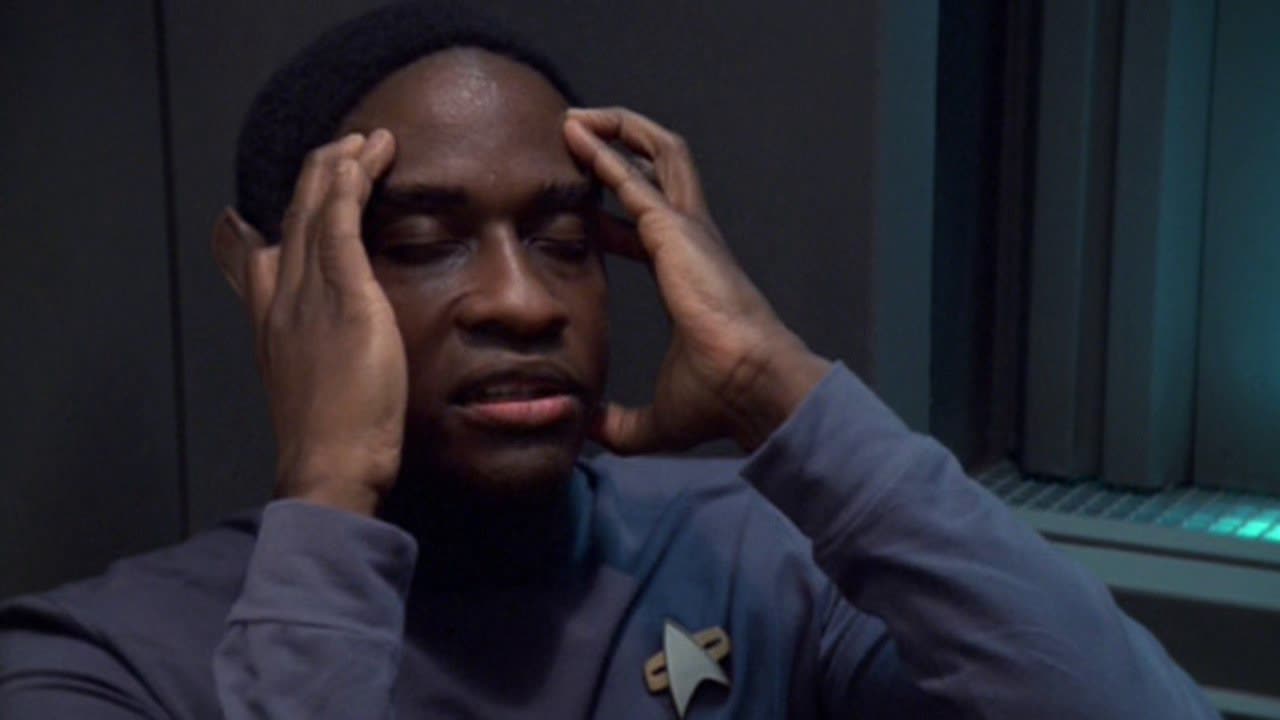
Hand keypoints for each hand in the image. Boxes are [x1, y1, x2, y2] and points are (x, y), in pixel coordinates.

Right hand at [213, 130, 404, 514]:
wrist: (328, 465)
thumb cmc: (331, 437)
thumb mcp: (311, 389)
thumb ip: (309, 352)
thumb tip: (321, 340)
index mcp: (272, 321)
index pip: (268, 251)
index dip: (291, 212)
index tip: (314, 188)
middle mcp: (281, 299)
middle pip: (293, 218)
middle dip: (319, 176)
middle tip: (344, 145)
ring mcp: (307, 295)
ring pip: (315, 211)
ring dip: (339, 167)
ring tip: (364, 139)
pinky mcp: (343, 297)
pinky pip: (339, 226)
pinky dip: (348, 188)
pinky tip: (363, 160)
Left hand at [563, 108, 830, 452]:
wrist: (751, 386)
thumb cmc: (719, 398)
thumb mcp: (658, 416)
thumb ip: (622, 421)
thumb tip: (591, 433)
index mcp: (693, 274)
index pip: (651, 228)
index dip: (615, 216)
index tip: (584, 214)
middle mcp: (696, 241)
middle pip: (665, 172)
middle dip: (624, 146)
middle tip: (580, 136)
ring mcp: (690, 229)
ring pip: (661, 154)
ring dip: (619, 129)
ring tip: (576, 118)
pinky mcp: (677, 229)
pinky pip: (634, 176)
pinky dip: (604, 151)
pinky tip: (575, 136)